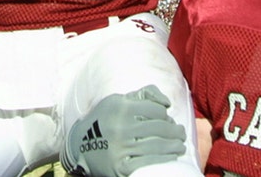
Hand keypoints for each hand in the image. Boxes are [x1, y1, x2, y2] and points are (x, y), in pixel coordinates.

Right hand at [61, 86, 185, 176]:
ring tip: (180, 145)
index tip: (168, 119)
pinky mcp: (120, 166)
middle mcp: (120, 127)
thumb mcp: (118, 100)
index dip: (165, 115)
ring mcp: (120, 148)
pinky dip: (163, 159)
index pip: (155, 110)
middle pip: (159, 128)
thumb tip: (167, 103)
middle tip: (180, 133)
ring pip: (156, 145)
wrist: (79, 145)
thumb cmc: (105, 119)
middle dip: (175, 131)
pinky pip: (147, 162)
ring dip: (174, 145)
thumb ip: (143, 95)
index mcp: (121, 108)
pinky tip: (172, 156)